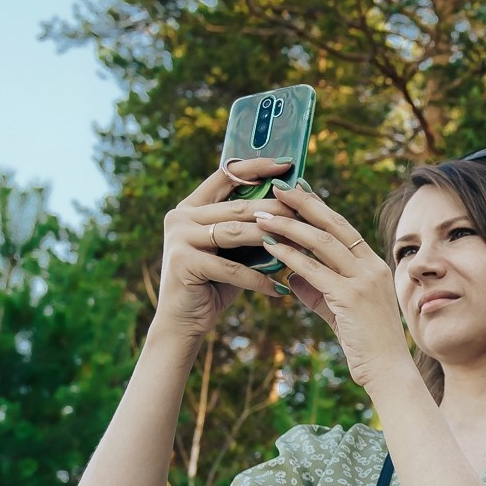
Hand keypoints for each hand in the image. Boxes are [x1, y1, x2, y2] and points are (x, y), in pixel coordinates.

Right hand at [153, 158, 293, 340]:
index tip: (287, 164)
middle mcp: (180, 217)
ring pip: (236, 232)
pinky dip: (259, 279)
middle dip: (275, 209)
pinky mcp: (184, 263)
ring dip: (271, 238)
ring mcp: (179, 238)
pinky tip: (280, 288)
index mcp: (190, 206)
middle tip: (305, 213)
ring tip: (300, 245)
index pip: (226, 176)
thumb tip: (292, 207)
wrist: (183, 321)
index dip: (257, 167)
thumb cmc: (215, 283)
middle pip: (237, 206)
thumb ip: (249, 227)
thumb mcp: (232, 250)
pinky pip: (232, 268)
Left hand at [251, 185, 416, 387]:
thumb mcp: (341, 311)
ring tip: (263, 216)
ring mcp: (364, 280)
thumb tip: (293, 274)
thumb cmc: (366, 344)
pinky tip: (270, 247)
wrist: (388, 372)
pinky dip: (290, 255)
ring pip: (322, 242)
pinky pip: (314, 270)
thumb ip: (319, 290)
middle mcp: (371, 266)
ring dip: (289, 226)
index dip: (318, 207)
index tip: (296, 190)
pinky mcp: (351, 297)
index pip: (343, 227)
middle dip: (304, 203)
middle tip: (278, 188)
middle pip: (334, 224)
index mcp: (373, 265)